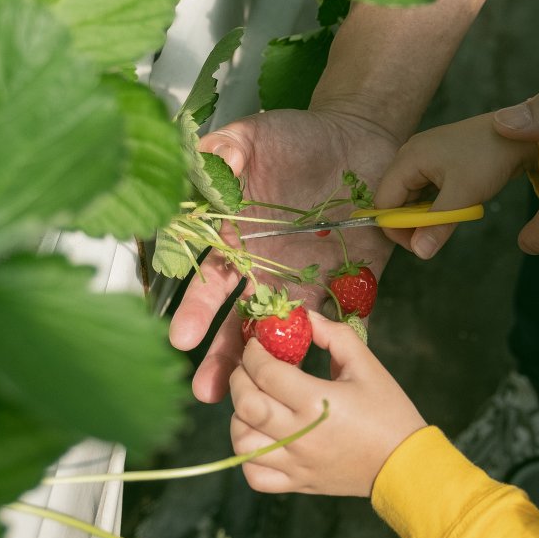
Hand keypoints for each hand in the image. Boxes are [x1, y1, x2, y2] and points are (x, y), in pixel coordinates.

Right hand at [167, 108, 399, 402]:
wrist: (357, 137)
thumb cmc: (297, 138)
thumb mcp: (255, 136)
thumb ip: (224, 152)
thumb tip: (201, 163)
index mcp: (239, 241)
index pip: (211, 282)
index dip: (197, 310)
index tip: (181, 339)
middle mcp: (269, 269)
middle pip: (242, 321)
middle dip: (225, 356)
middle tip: (208, 393)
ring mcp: (310, 279)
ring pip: (288, 331)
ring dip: (273, 365)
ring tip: (260, 400)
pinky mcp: (353, 281)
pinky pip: (348, 317)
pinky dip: (341, 342)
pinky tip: (330, 372)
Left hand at [229, 311, 425, 496]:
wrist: (405, 464)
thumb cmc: (389, 410)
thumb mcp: (367, 364)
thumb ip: (333, 334)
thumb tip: (304, 317)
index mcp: (316, 401)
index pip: (266, 372)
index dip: (253, 353)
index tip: (257, 344)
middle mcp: (299, 434)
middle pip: (246, 405)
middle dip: (239, 379)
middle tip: (248, 367)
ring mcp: (296, 462)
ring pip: (243, 442)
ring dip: (239, 417)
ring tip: (254, 401)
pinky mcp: (297, 482)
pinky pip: (256, 475)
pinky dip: (248, 456)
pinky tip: (260, 437)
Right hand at [372, 113, 536, 259]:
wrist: (518, 135)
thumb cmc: (488, 159)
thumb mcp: (463, 195)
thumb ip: (437, 224)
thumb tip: (419, 253)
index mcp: (408, 159)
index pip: (383, 202)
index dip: (395, 228)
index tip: (418, 245)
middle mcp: (410, 155)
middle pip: (394, 199)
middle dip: (410, 222)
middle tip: (435, 236)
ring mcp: (423, 157)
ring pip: (411, 195)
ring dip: (425, 213)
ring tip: (448, 219)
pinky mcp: (436, 161)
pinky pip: (425, 188)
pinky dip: (434, 203)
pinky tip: (452, 207)